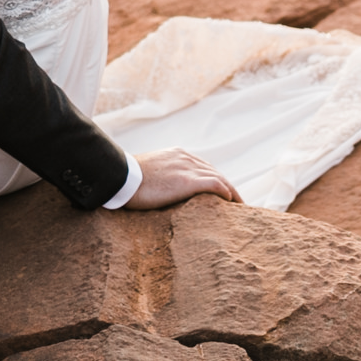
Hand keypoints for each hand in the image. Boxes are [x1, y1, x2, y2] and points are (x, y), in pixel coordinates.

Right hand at [127, 148, 241, 208]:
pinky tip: (231, 201)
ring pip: (219, 178)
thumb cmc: (128, 179)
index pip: (204, 167)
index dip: (215, 180)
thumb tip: (160, 188)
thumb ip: (160, 176)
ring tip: (239, 205)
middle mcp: (185, 158)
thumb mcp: (148, 172)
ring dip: (232, 191)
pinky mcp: (187, 181)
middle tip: (237, 201)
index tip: (223, 192)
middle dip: (228, 186)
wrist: (121, 177)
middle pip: (215, 172)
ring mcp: (187, 168)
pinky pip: (215, 185)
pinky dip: (225, 192)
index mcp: (177, 155)